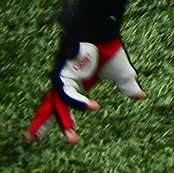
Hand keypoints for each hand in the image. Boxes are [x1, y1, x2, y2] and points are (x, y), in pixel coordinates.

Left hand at [26, 15, 143, 144]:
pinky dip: (80, 102)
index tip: (74, 138)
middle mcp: (65, 84)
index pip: (65, 107)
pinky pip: (68, 94)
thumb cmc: (110, 49)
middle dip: (42, 126)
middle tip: (31, 141)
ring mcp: (61, 80)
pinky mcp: (61, 75)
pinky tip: (94, 107)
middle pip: (50, 109)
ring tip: (71, 137)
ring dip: (62, 122)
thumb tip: (142, 97)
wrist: (103, 31)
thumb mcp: (123, 74)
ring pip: (55, 105)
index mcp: (76, 85)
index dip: (66, 122)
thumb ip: (128, 87)